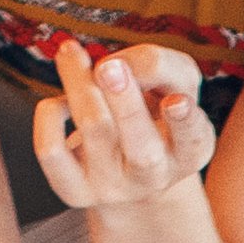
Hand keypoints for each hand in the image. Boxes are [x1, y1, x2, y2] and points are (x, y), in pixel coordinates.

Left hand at [26, 40, 222, 212]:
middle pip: (142, 146)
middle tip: (109, 66)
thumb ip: (160, 66)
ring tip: (71, 50)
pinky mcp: (76, 192)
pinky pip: (51, 152)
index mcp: (189, 151)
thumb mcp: (176, 87)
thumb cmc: (155, 112)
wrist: (129, 172)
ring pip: (94, 130)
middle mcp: (155, 175)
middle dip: (125, 102)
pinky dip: (50, 114)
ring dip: (79, 82)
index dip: (185, 120)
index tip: (176, 101)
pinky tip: (61, 101)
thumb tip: (113, 65)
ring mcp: (114, 187)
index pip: (193, 138)